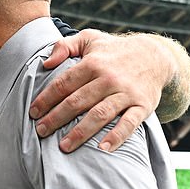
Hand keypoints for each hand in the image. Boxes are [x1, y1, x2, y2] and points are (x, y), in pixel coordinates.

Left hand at [29, 30, 165, 152]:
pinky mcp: (142, 106)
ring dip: (80, 132)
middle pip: (77, 101)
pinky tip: (102, 149)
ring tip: (64, 146)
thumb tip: (46, 64)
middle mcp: (108, 78)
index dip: (46, 99)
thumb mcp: (90, 39)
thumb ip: (65, 46)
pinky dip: (116, 137)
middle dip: (56, 118)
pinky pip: (129, 124)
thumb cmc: (115, 50)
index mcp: (92, 63)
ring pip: (99, 114)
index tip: (33, 113)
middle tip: (40, 132)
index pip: (64, 83)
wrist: (156, 55)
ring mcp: (126, 93)